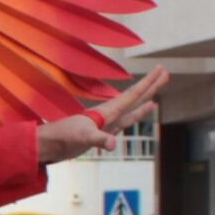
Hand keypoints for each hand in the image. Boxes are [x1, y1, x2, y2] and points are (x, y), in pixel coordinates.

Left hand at [35, 69, 169, 166]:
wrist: (49, 144)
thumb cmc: (63, 137)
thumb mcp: (83, 138)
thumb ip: (99, 139)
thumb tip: (113, 145)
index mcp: (107, 112)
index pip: (133, 94)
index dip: (148, 83)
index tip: (161, 70)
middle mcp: (109, 114)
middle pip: (135, 97)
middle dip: (151, 86)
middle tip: (166, 73)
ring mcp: (107, 123)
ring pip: (131, 110)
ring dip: (144, 102)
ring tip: (156, 98)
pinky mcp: (103, 132)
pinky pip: (124, 122)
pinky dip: (135, 117)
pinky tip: (139, 113)